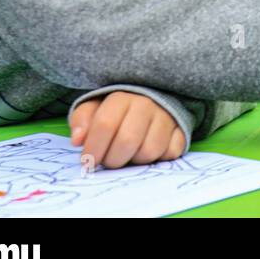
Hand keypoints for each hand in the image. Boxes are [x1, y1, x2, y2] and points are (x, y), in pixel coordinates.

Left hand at [69, 91, 185, 169]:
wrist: (154, 98)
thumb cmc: (118, 108)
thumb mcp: (95, 107)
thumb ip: (82, 120)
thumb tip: (77, 140)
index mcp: (123, 97)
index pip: (105, 124)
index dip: (93, 148)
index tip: (87, 162)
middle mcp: (148, 104)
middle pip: (127, 141)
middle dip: (112, 160)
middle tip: (108, 162)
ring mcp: (167, 117)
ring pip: (149, 151)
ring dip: (135, 161)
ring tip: (129, 155)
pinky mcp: (182, 130)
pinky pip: (170, 153)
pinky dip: (158, 158)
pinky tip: (148, 151)